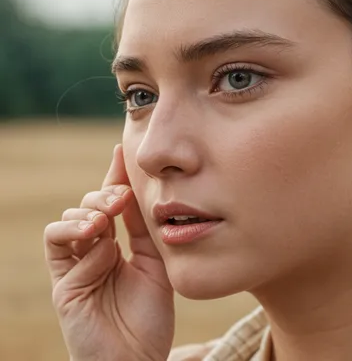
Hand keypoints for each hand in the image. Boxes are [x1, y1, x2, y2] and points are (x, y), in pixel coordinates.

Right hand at [44, 145, 173, 360]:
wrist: (138, 360)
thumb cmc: (150, 316)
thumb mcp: (155, 262)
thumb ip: (142, 229)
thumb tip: (137, 190)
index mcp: (117, 245)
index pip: (112, 203)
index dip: (116, 176)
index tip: (123, 151)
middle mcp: (95, 251)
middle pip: (91, 205)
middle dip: (106, 192)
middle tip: (124, 195)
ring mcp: (77, 265)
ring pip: (69, 217)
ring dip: (89, 208)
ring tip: (108, 215)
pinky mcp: (63, 281)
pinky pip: (56, 243)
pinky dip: (73, 230)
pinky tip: (96, 237)